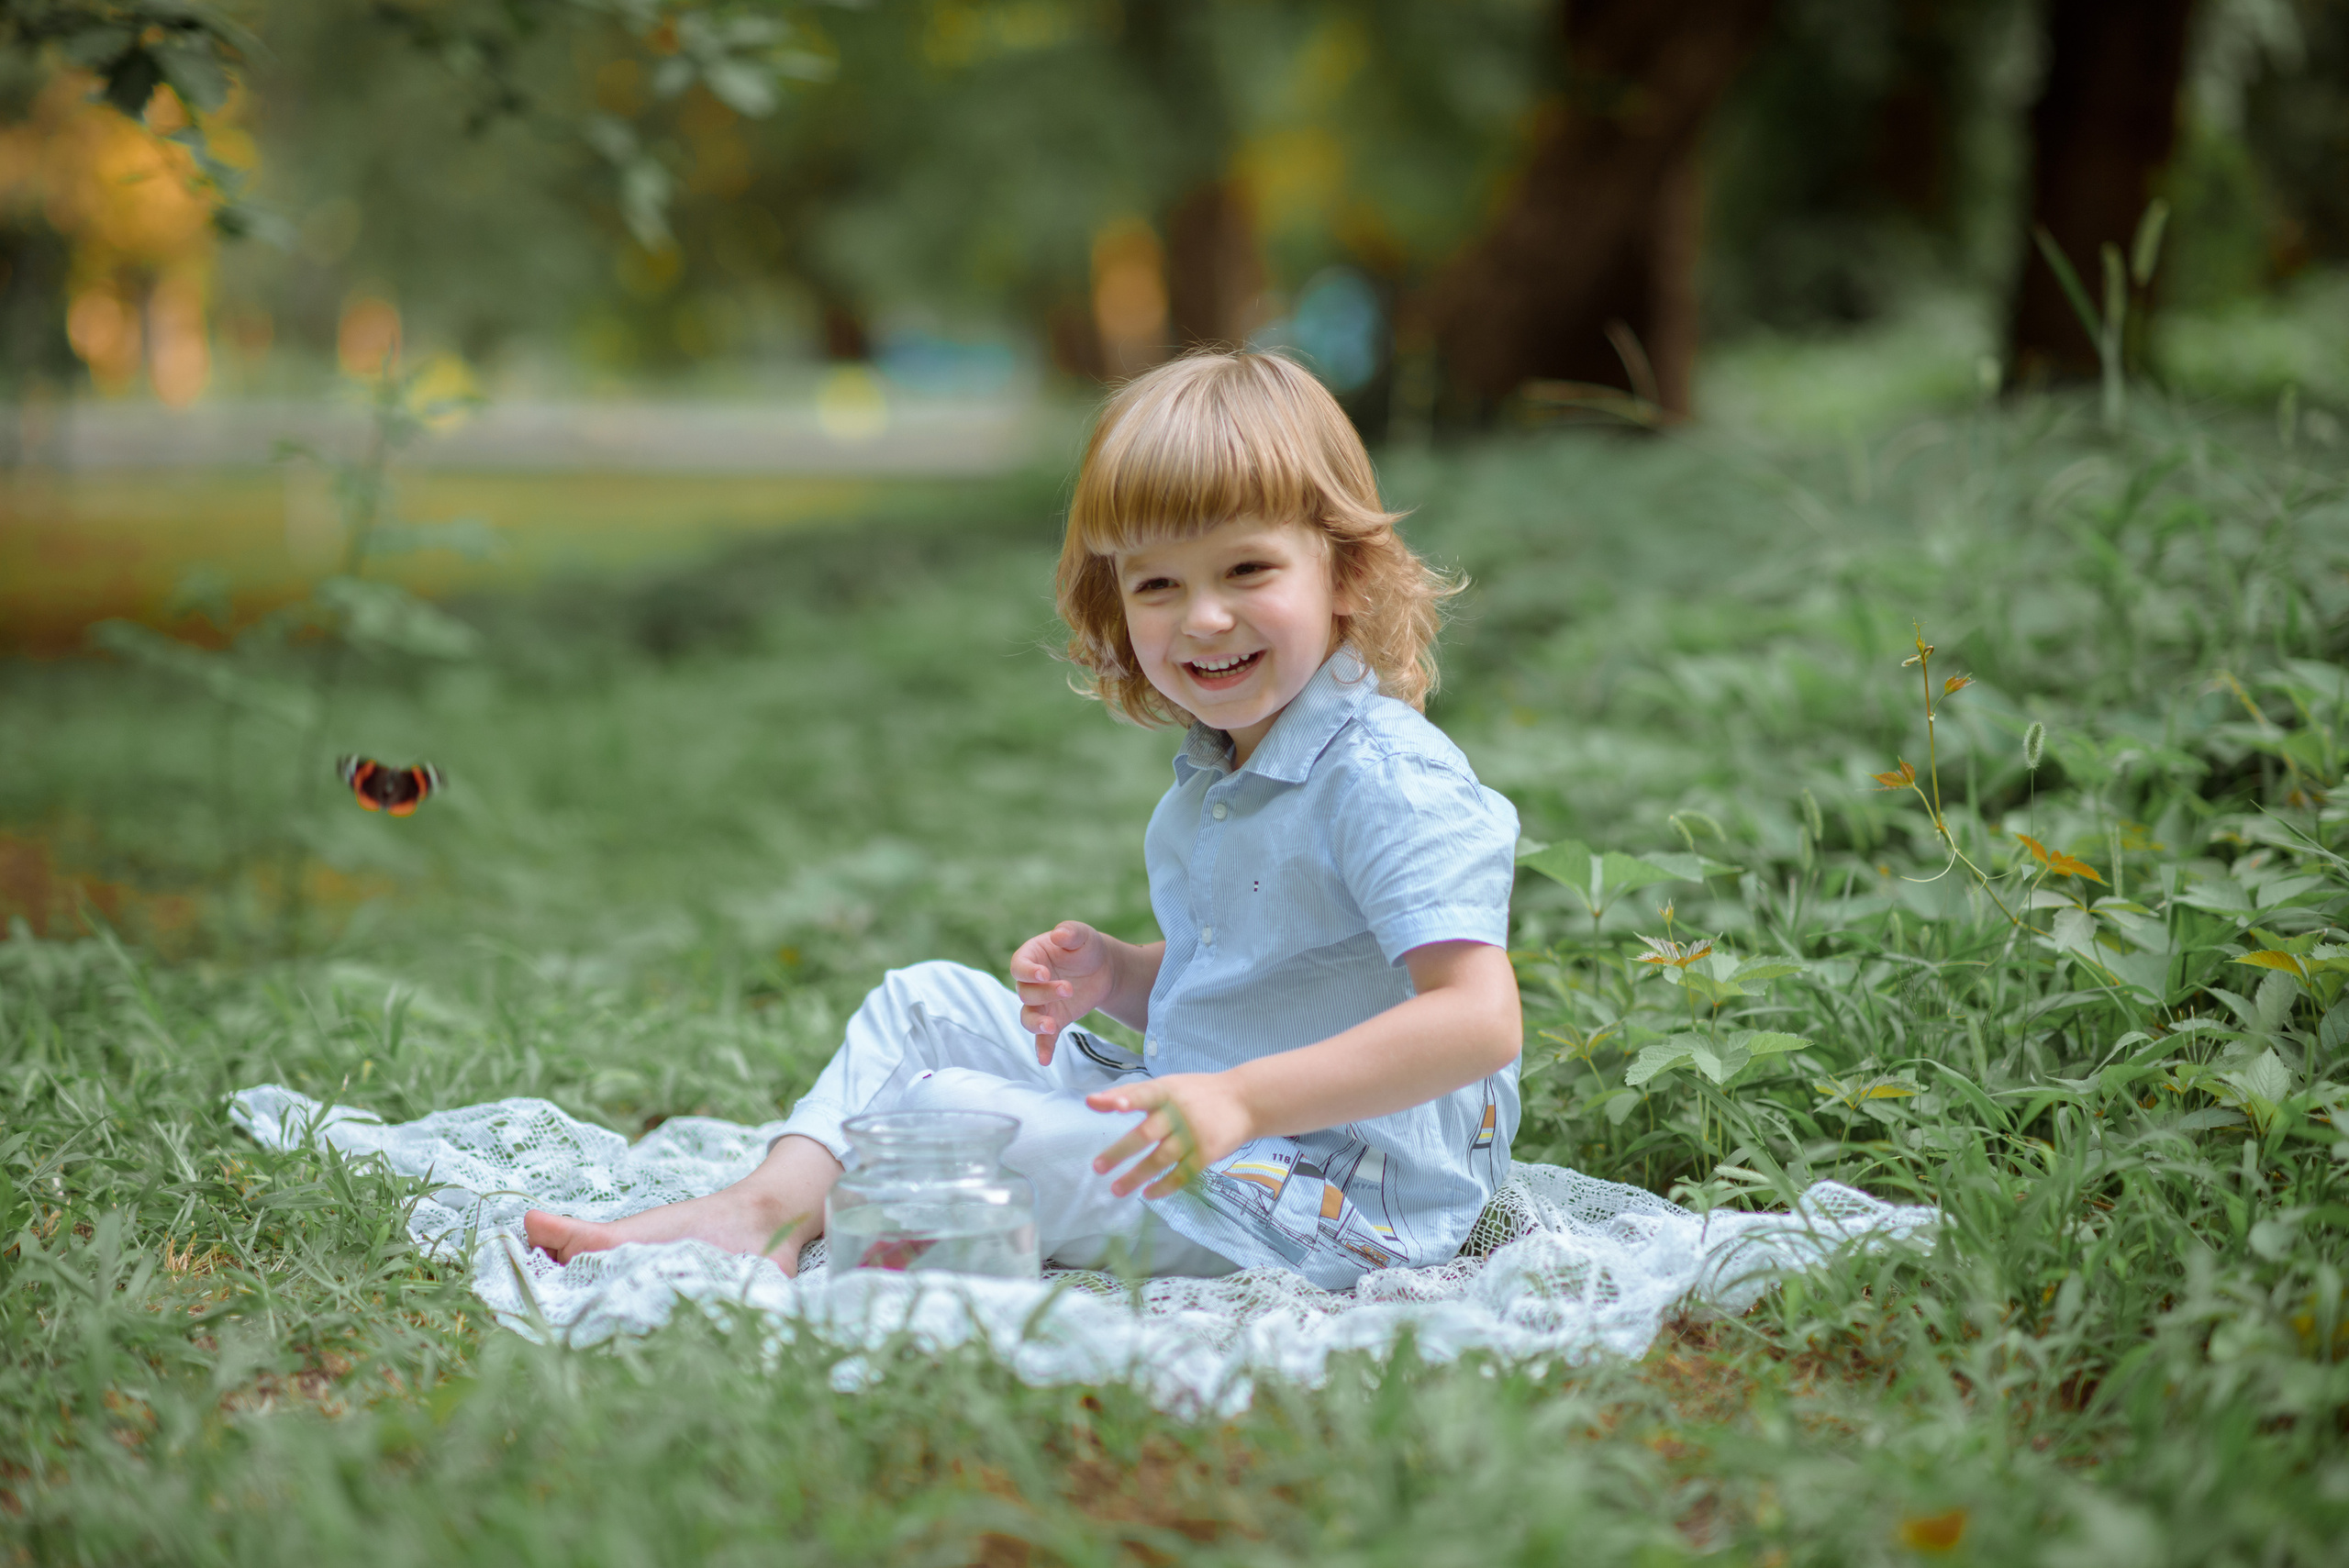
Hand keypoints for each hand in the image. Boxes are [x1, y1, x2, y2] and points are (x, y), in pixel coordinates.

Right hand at [1011, 920, 1115, 1064]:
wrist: (1104, 969)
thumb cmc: (1087, 948)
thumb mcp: (1082, 935)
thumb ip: (1071, 932)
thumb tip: (1059, 935)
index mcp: (1031, 957)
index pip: (1018, 966)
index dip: (1027, 972)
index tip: (1043, 974)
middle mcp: (1031, 983)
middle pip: (1025, 993)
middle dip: (1045, 993)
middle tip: (1068, 988)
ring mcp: (1041, 1004)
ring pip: (1028, 1017)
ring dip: (1036, 1023)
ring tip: (1052, 1026)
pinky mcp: (1054, 1020)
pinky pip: (1043, 1038)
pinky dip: (1043, 1049)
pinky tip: (1045, 1060)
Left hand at [1085, 1073, 1256, 1199]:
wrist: (1246, 1101)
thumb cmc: (1197, 1093)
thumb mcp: (1168, 1085)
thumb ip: (1131, 1094)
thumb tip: (1090, 1102)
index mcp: (1168, 1091)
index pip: (1145, 1094)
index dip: (1130, 1100)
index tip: (1115, 1107)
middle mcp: (1179, 1113)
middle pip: (1146, 1134)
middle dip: (1120, 1152)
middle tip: (1098, 1167)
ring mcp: (1194, 1135)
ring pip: (1160, 1159)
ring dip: (1136, 1176)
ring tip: (1116, 1189)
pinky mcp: (1207, 1154)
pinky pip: (1182, 1174)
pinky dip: (1164, 1186)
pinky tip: (1148, 1194)